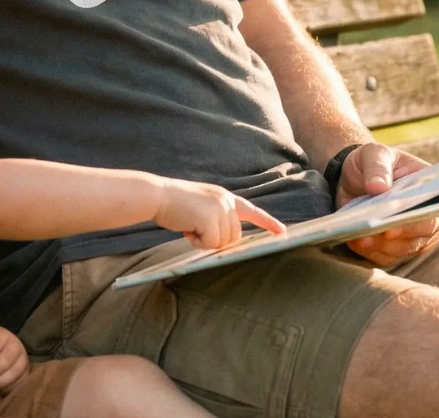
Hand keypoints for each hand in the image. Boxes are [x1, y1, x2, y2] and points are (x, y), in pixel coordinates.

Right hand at [155, 178, 286, 248]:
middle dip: (216, 240)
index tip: (282, 232)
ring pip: (224, 243)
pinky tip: (187, 230)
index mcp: (224, 196)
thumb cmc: (173, 204)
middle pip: (234, 237)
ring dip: (205, 241)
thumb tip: (227, 241)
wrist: (156, 195)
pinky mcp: (211, 219)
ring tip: (189, 227)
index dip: (267, 222)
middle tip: (195, 230)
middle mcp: (226, 201)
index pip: (251, 210)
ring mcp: (220, 209)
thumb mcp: (200, 205)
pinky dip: (198, 243)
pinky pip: (211, 244)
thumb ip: (216, 217)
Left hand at [337, 143, 438, 266]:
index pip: (431, 209)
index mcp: (428, 190)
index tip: (398, 222)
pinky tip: (355, 242)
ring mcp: (409, 233)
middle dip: (397, 236)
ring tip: (361, 239)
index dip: (417, 219)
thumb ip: (377, 167)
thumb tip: (378, 187)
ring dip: (381, 246)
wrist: (353, 174)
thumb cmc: (371, 161)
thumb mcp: (374, 154)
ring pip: (401, 249)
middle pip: (419, 234)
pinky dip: (370, 252)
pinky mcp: (391, 245)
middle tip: (378, 233)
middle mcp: (424, 215)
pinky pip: (385, 256)